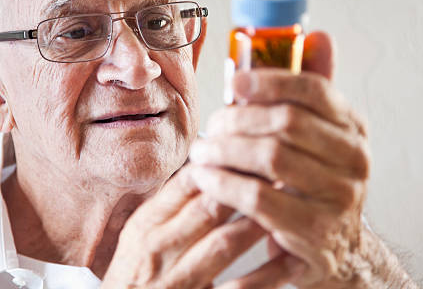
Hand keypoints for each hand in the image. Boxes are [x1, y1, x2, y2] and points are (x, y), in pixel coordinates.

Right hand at [102, 165, 300, 288]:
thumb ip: (170, 203)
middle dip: (246, 184)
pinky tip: (286, 259)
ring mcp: (175, 280)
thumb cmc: (135, 273)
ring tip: (285, 201)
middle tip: (277, 168)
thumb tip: (207, 164)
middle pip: (207, 207)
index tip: (250, 147)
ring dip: (258, 221)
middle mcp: (157, 249)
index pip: (185, 183)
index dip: (221, 163)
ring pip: (223, 242)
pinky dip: (263, 276)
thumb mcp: (140, 233)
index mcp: (145, 225)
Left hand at [189, 32, 370, 286]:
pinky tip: (206, 180)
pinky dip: (225, 186)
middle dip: (237, 121)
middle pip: (286, 122)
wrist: (337, 249)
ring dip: (225, 152)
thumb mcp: (319, 137)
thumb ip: (309, 91)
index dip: (270, 81)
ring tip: (200, 153)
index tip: (234, 83)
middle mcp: (355, 158)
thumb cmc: (314, 181)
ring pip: (270, 159)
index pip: (314, 89)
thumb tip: (318, 35)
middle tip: (209, 127)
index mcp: (352, 126)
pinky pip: (259, 200)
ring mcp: (340, 197)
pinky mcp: (316, 232)